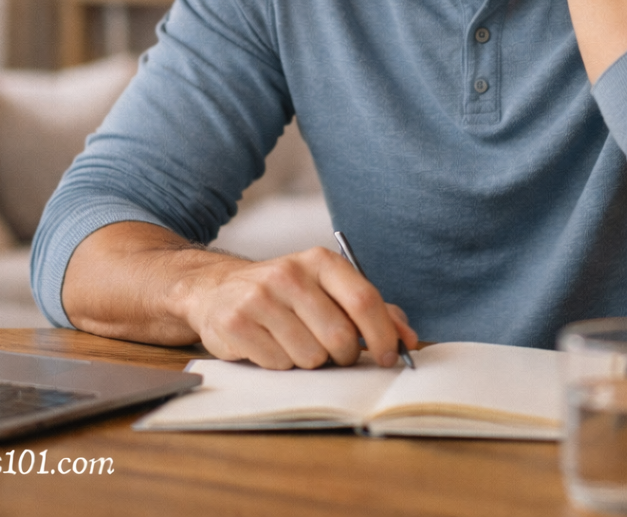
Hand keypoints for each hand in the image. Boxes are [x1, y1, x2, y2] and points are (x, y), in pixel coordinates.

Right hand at [176, 246, 417, 369]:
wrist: (218, 290)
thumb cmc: (286, 295)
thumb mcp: (328, 290)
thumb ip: (372, 311)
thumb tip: (408, 338)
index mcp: (320, 261)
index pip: (364, 300)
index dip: (382, 335)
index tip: (389, 357)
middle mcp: (290, 273)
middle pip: (339, 336)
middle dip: (343, 357)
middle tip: (334, 354)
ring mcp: (260, 297)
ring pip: (310, 357)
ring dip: (309, 361)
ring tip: (294, 343)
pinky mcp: (236, 322)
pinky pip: (278, 364)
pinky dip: (281, 365)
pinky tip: (269, 345)